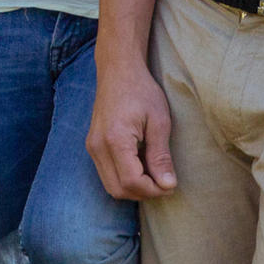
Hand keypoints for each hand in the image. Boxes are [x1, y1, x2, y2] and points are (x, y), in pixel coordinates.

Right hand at [87, 61, 177, 199]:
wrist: (118, 70)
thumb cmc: (142, 91)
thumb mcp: (159, 121)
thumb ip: (161, 156)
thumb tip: (168, 186)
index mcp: (115, 139)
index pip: (132, 182)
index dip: (153, 190)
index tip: (171, 185)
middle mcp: (97, 146)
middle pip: (118, 190)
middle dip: (143, 193)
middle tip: (164, 182)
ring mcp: (92, 147)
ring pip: (110, 186)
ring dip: (133, 188)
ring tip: (154, 174)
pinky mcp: (92, 145)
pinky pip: (107, 174)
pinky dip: (124, 178)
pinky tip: (141, 165)